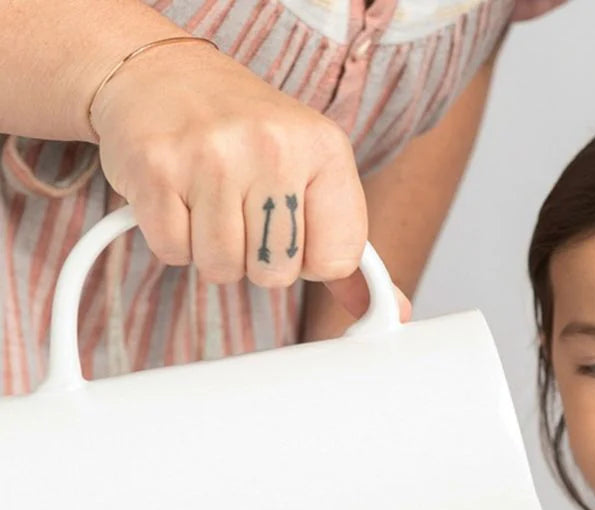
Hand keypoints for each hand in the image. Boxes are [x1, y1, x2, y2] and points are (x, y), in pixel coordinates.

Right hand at [92, 40, 378, 315]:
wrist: (161, 71)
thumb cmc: (246, 132)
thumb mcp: (314, 174)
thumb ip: (350, 247)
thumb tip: (394, 311)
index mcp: (326, 149)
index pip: (337, 261)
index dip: (310, 259)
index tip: (294, 228)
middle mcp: (273, 147)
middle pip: (277, 273)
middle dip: (257, 258)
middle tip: (243, 208)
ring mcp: (212, 156)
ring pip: (223, 269)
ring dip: (213, 250)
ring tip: (210, 200)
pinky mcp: (157, 169)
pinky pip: (174, 253)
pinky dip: (173, 238)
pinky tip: (178, 195)